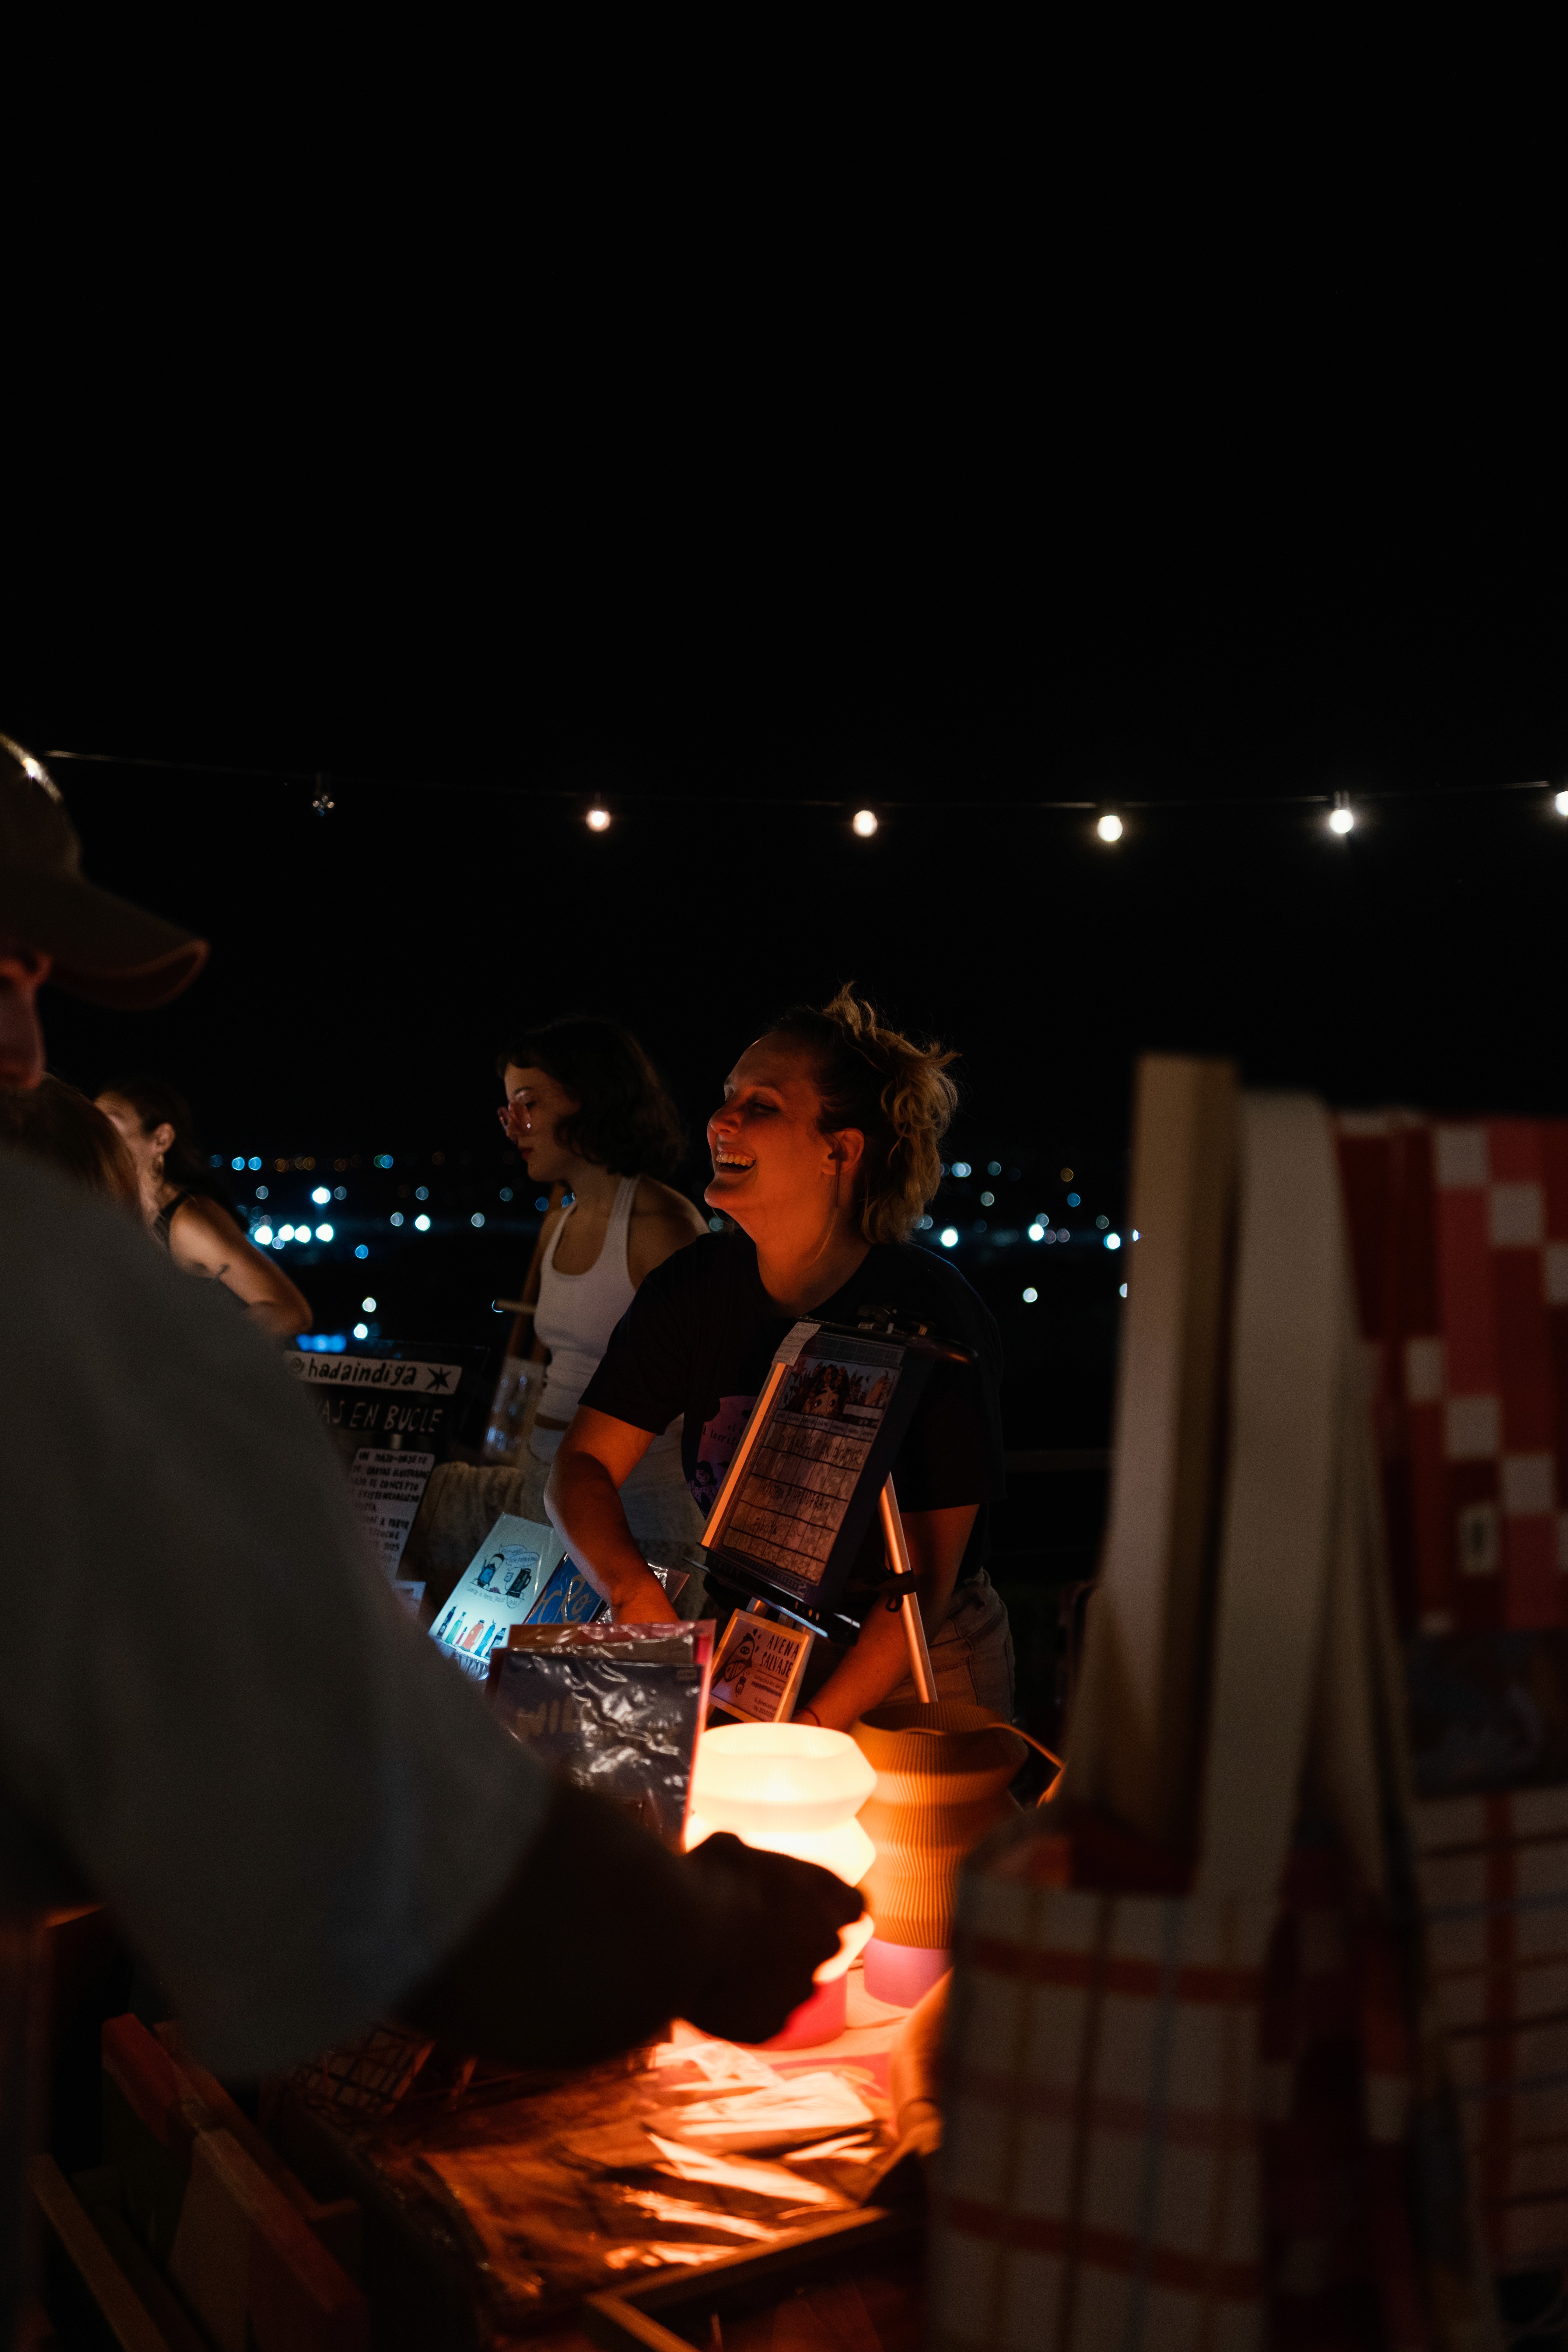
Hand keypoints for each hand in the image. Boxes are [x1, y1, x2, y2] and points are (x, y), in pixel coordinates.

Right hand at [681, 1834, 864, 2044]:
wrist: (675, 1939)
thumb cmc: (705, 1881)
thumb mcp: (734, 1851)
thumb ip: (757, 1866)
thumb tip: (742, 1865)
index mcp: (826, 1900)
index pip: (852, 1907)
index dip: (829, 1907)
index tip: (803, 1906)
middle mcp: (824, 1948)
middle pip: (821, 1949)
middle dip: (794, 1944)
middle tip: (754, 1934)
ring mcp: (798, 1992)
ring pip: (790, 1985)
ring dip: (767, 1976)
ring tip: (724, 1959)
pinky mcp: (770, 2026)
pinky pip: (760, 2014)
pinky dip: (743, 2005)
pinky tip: (714, 1986)